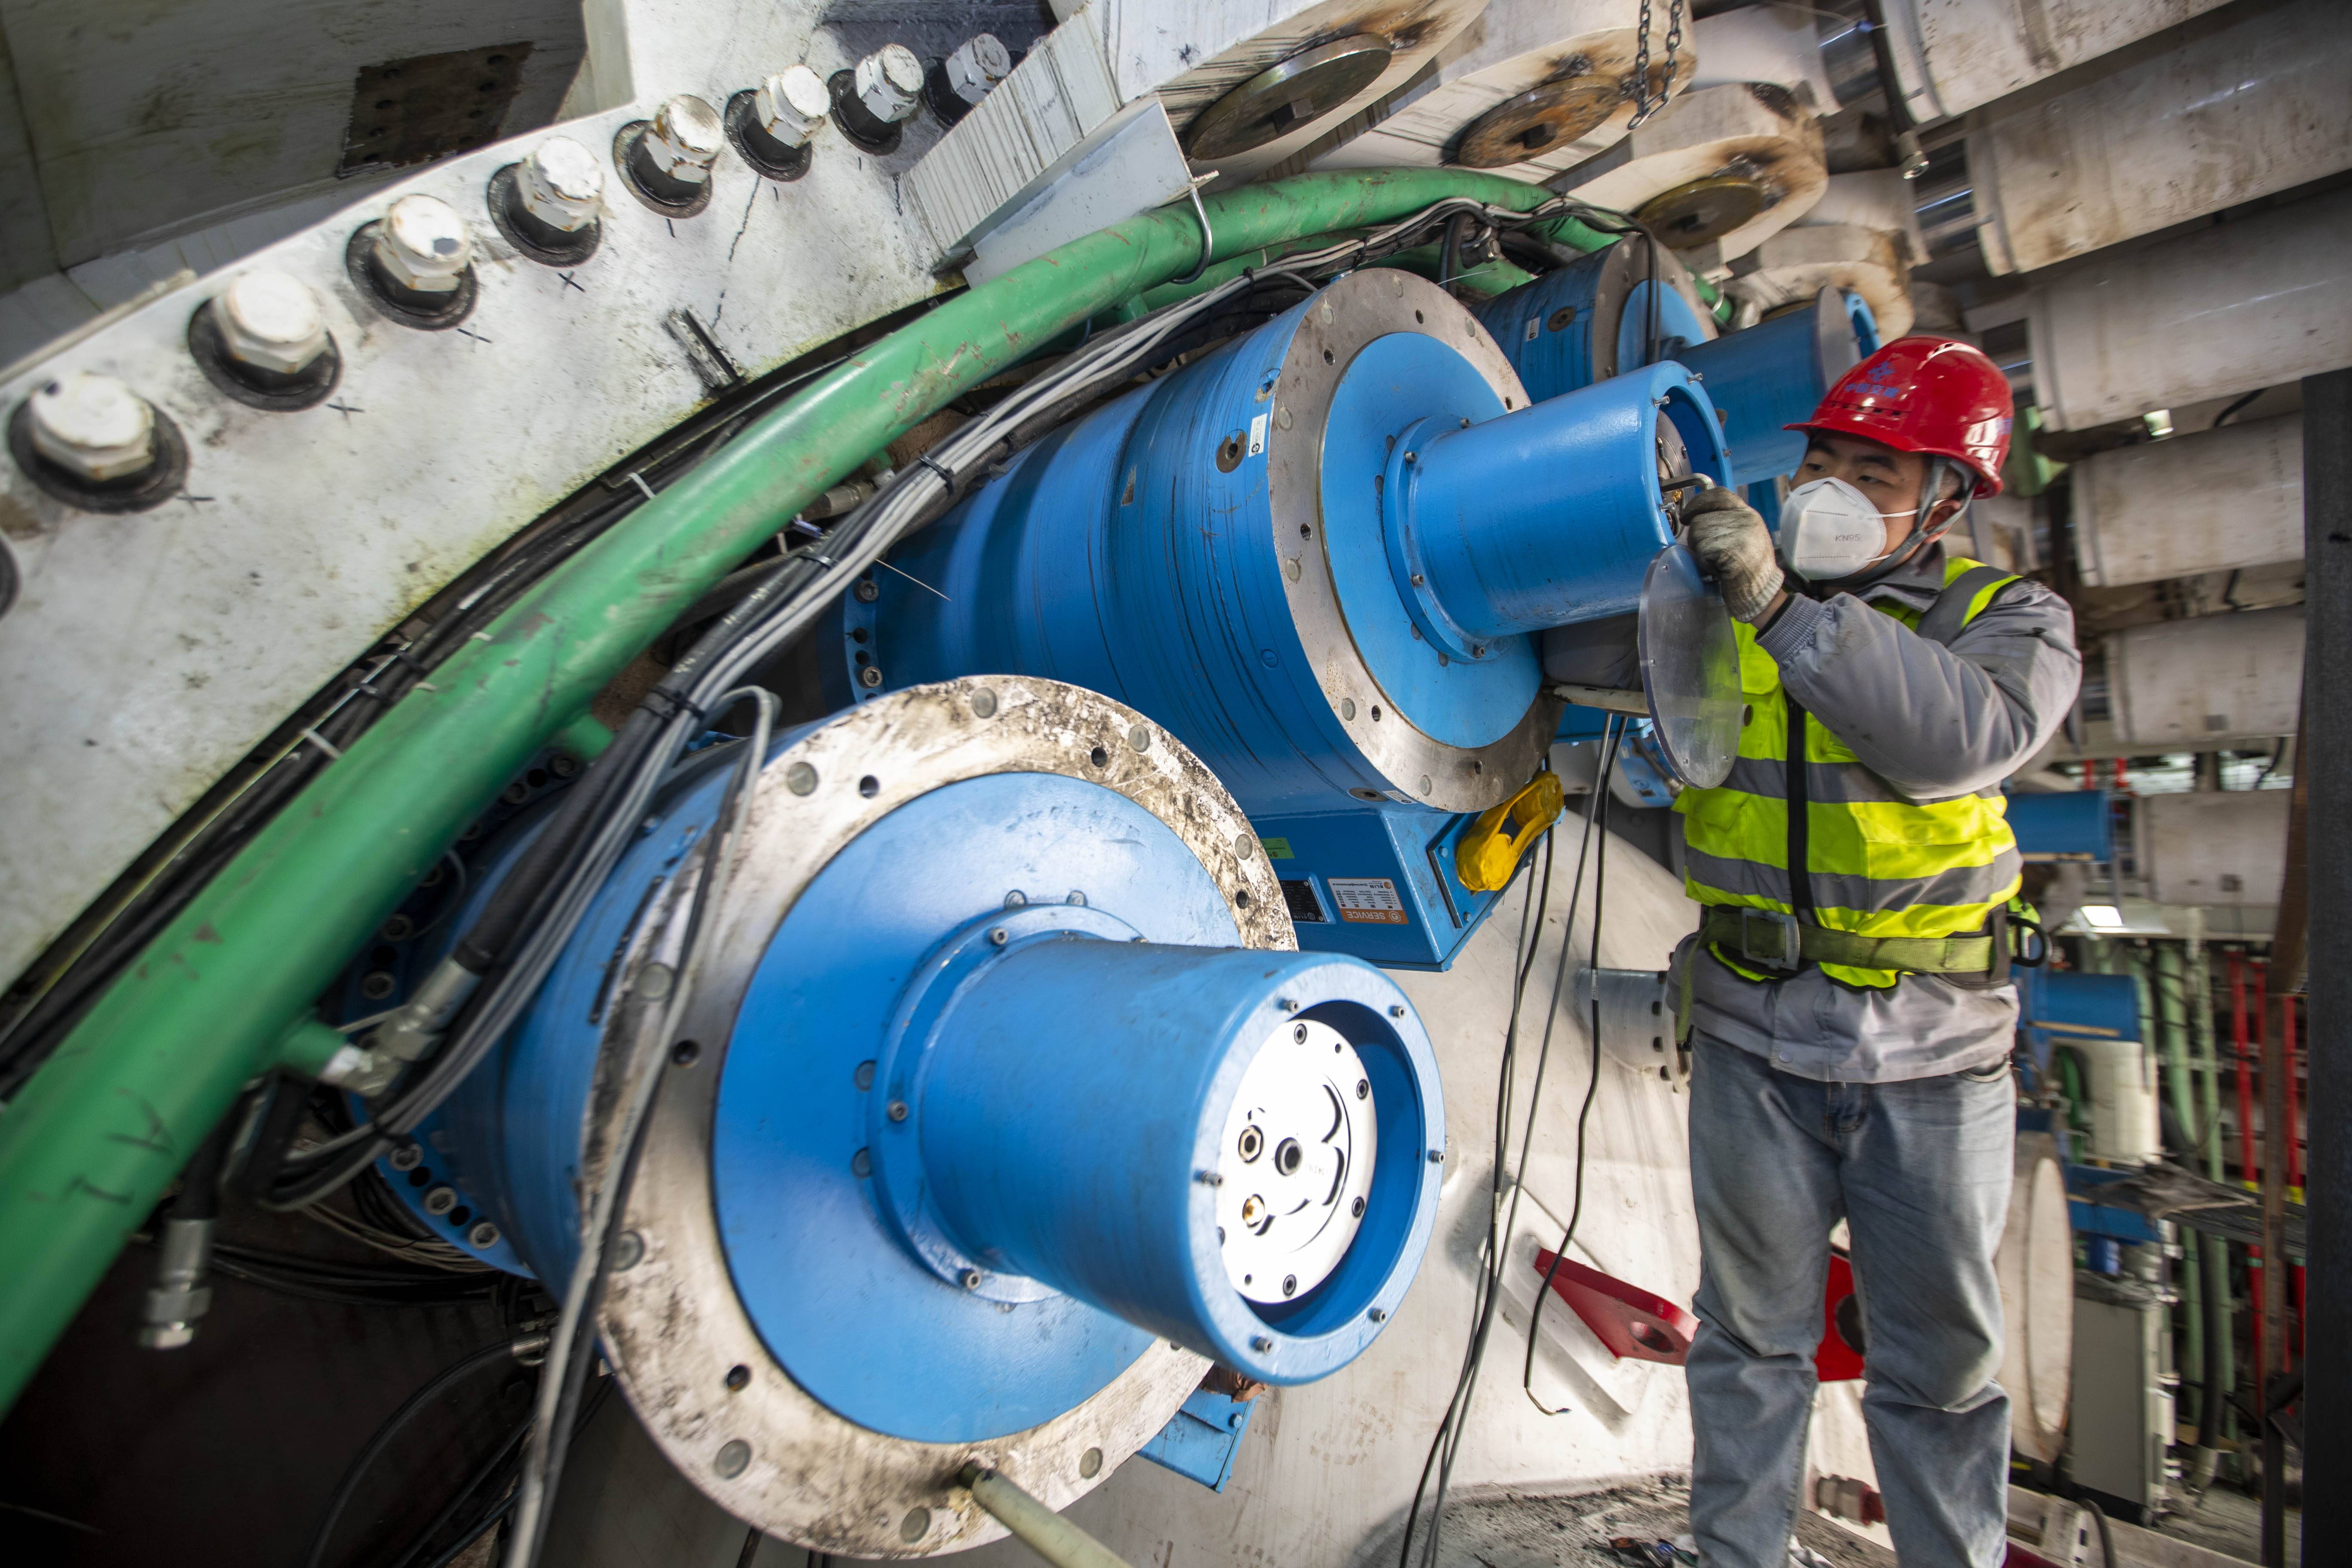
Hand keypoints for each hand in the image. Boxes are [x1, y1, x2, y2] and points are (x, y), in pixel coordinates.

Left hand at [1685, 486, 1784, 623]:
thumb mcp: (1743, 537)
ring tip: (1719, 563)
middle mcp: (1746, 518)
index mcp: (1748, 514)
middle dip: (1698, 539)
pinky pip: (1702, 550)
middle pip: (1701, 518)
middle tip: (1713, 555)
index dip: (1698, 504)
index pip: (1718, 494)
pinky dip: (1705, 563)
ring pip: (1697, 533)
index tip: (1687, 516)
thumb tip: (1696, 517)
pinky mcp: (1732, 548)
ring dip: (1701, 552)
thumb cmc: (1749, 570)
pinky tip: (1719, 570)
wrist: (1763, 593)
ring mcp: (1740, 532)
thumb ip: (1726, 523)